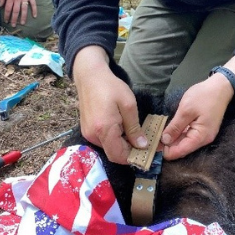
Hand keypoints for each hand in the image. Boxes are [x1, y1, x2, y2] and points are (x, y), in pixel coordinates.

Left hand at [0, 0, 36, 26]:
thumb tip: (0, 5)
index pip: (8, 9)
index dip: (6, 15)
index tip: (6, 21)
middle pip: (15, 11)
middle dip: (14, 19)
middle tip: (13, 25)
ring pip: (24, 10)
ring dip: (23, 17)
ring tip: (22, 23)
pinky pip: (33, 4)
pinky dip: (34, 10)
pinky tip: (34, 16)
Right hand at [72, 46, 145, 164]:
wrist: (90, 76)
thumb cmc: (111, 87)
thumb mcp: (128, 105)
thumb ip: (134, 128)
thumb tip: (142, 146)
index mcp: (104, 129)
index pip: (118, 156)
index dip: (133, 158)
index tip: (148, 152)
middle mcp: (93, 135)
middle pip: (113, 153)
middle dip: (129, 151)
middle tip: (144, 142)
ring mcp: (88, 133)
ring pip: (108, 147)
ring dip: (122, 145)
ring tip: (133, 133)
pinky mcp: (87, 129)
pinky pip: (103, 140)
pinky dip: (114, 139)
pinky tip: (121, 127)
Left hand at [160, 75, 232, 159]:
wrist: (220, 87)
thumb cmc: (203, 97)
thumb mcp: (185, 111)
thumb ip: (175, 127)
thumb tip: (164, 141)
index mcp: (200, 137)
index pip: (180, 151)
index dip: (165, 151)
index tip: (152, 147)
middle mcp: (203, 140)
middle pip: (182, 148)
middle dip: (167, 147)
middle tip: (151, 141)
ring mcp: (203, 135)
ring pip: (184, 143)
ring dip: (171, 141)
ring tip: (155, 136)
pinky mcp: (202, 129)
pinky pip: (188, 136)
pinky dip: (178, 135)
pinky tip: (167, 131)